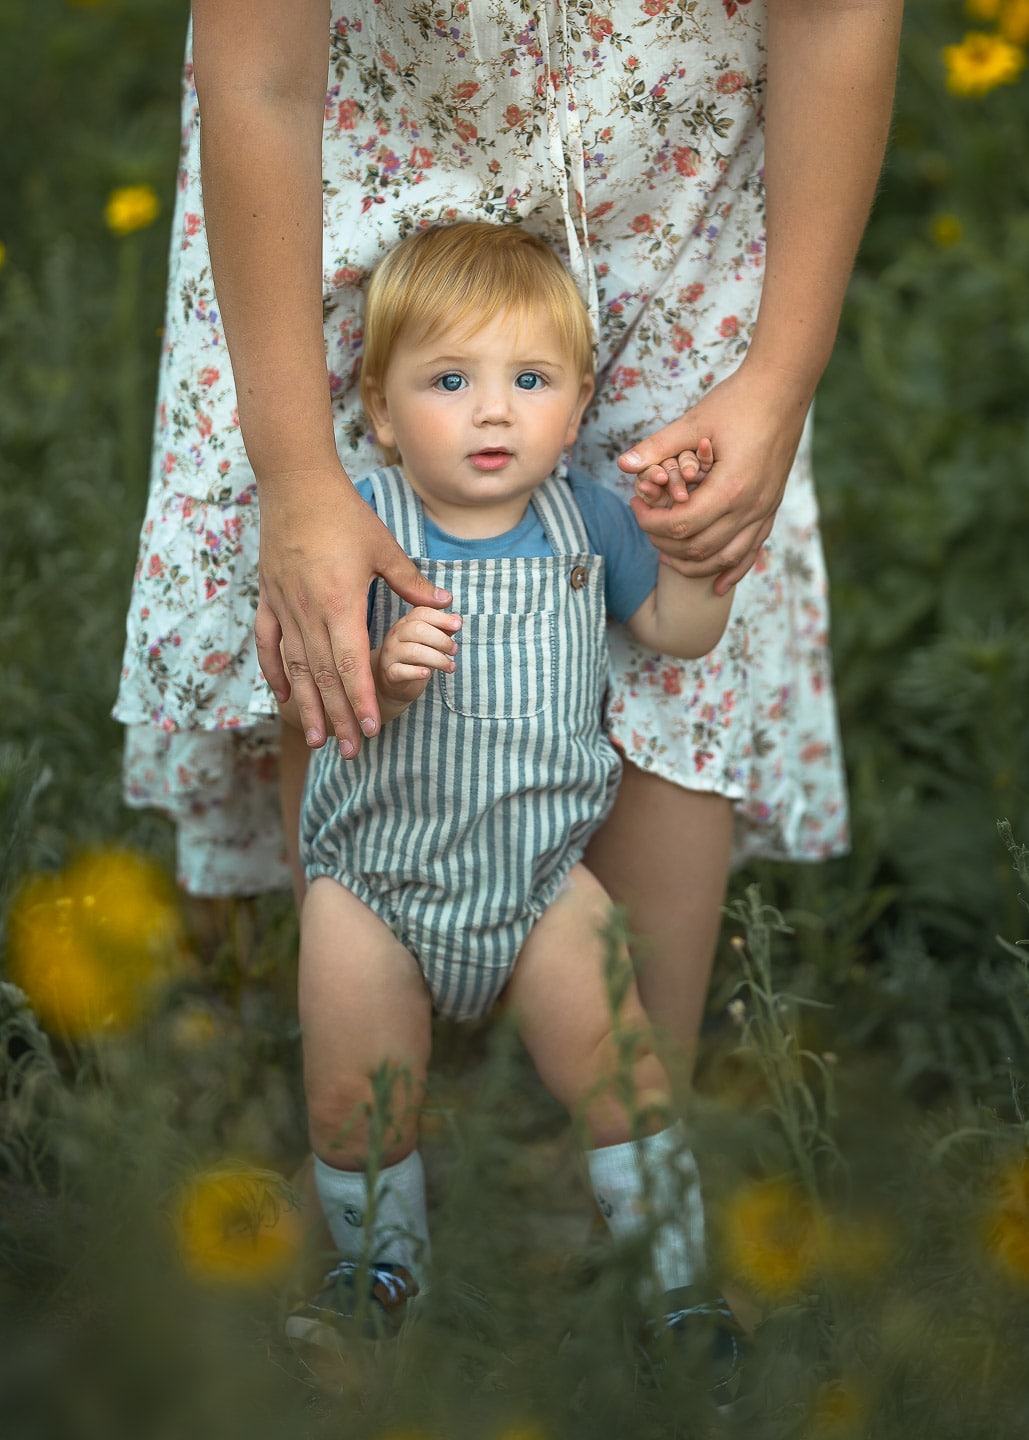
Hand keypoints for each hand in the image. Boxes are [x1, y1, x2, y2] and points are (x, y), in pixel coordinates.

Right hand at [254, 469, 451, 755]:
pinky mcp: (269, 598)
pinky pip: (268, 644)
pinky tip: (283, 697)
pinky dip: (274, 672)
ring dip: (306, 705)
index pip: (352, 663)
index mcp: (340, 602)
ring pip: (295, 667)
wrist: (295, 483)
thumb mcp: (384, 547)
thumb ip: (412, 583)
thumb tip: (446, 607)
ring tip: (315, 738)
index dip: (362, 699)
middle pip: (323, 676)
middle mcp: (309, 612)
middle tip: (347, 752)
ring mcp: (284, 606)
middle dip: (338, 717)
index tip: (371, 728)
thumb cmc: (345, 514)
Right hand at [377, 606, 462, 707]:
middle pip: (417, 630)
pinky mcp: (389, 673)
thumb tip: (457, 619)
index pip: (421, 613)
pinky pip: (401, 671)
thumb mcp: (430, 641)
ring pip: (413, 651)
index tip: (458, 625)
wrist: (394, 681)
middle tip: (454, 650)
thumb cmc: (416, 658)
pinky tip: (427, 674)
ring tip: (450, 666)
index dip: (441, 618)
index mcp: (405, 623)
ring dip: (437, 659)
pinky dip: (416, 672)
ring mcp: (390, 654)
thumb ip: (443, 630)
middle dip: (441, 639)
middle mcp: (395, 636)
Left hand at [619, 364, 809, 594]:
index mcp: (730, 488)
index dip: (650, 522)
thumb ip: (657, 446)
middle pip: (699, 548)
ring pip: (724, 558)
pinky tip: (717, 585)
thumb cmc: (738, 400)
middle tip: (645, 524)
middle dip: (664, 543)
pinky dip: (732, 570)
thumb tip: (623, 465)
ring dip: (692, 564)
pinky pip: (752, 551)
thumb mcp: (694, 421)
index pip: (680, 526)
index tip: (635, 506)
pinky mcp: (771, 508)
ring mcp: (764, 510)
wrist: (783, 388)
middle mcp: (750, 507)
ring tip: (666, 554)